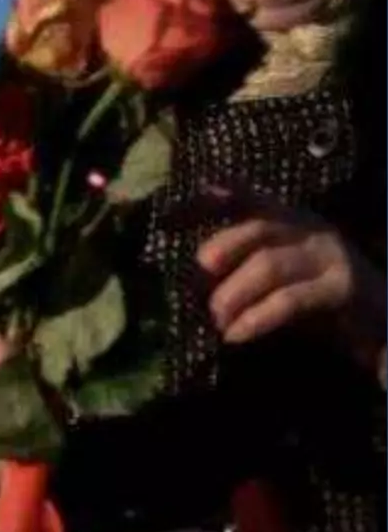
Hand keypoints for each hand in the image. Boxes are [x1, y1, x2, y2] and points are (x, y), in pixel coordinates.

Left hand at [196, 189, 385, 375]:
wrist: (380, 327)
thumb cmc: (316, 302)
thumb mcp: (274, 277)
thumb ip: (239, 267)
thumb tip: (188, 280)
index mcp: (289, 218)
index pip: (243, 195)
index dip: (203, 202)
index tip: (164, 220)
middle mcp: (310, 228)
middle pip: (256, 226)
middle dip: (220, 251)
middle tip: (196, 283)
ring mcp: (330, 255)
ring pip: (269, 264)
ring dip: (233, 295)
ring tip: (217, 320)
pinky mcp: (344, 288)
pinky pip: (291, 300)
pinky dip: (257, 318)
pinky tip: (236, 336)